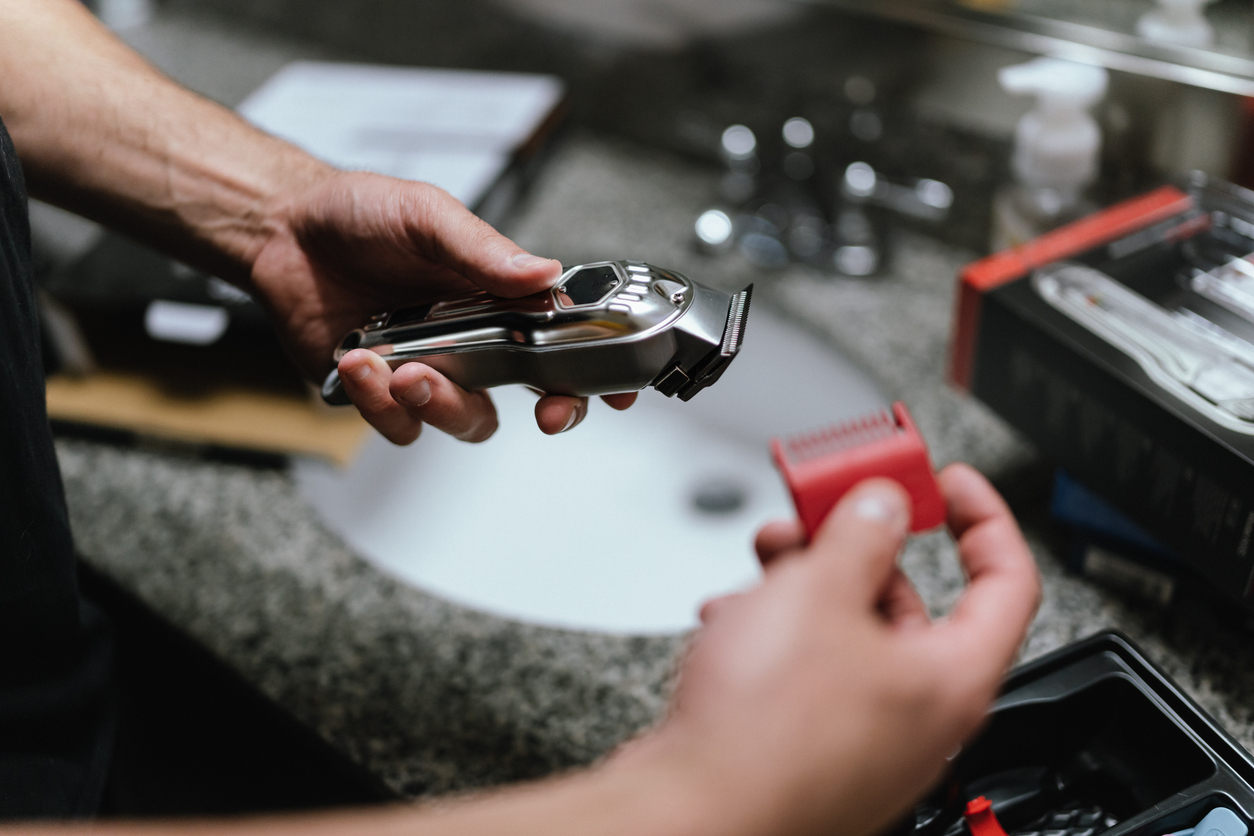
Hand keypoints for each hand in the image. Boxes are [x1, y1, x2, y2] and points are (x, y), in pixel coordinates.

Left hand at [249, 170, 636, 442]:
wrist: (282, 232)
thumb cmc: (359, 214)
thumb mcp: (428, 216)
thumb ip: (484, 252)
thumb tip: (545, 275)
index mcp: (501, 298)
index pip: (567, 339)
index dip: (599, 370)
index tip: (621, 389)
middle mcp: (476, 341)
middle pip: (536, 394)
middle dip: (554, 409)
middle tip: (547, 411)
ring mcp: (432, 370)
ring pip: (469, 420)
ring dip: (444, 403)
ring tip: (404, 368)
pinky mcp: (383, 394)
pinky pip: (400, 424)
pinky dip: (381, 401)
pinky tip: (358, 360)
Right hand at [612, 464, 1040, 835]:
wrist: (692, 813)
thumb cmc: (764, 732)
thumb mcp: (819, 593)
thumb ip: (862, 534)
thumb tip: (884, 506)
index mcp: (949, 680)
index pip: (1006, 583)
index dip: (984, 519)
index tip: (950, 484)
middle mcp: (917, 717)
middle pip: (910, 605)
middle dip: (860, 548)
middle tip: (825, 512)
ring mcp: (864, 739)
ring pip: (850, 637)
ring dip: (807, 585)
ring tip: (767, 559)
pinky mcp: (811, 751)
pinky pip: (810, 674)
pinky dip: (778, 634)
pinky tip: (737, 620)